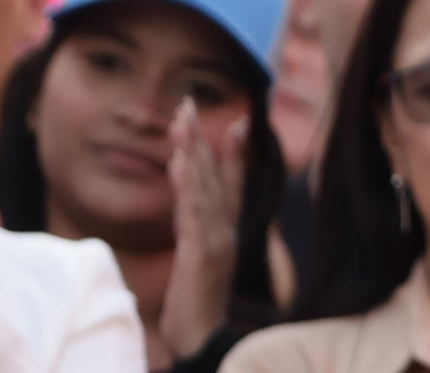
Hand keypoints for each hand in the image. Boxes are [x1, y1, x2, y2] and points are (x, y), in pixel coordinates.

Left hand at [157, 99, 246, 361]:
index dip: (235, 151)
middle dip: (202, 139)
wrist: (206, 338)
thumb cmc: (200, 301)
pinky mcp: (202, 254)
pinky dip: (188, 186)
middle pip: (217, 176)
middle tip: (188, 105)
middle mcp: (228, 228)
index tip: (237, 120)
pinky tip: (179, 164)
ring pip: (205, 187)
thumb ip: (205, 225)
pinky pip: (193, 214)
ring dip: (192, 152)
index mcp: (230, 228)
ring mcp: (218, 239)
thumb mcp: (204, 258)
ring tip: (181, 122)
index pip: (234, 183)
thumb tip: (202, 198)